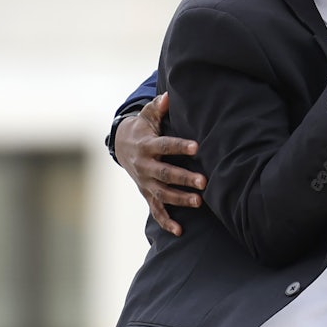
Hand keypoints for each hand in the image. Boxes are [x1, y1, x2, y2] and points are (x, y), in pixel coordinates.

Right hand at [115, 92, 207, 235]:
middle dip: (184, 179)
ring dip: (180, 199)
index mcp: (146, 146)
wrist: (122, 147)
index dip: (179, 146)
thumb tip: (168, 96)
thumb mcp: (147, 116)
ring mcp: (145, 183)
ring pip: (162, 194)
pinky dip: (166, 221)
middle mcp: (145, 166)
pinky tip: (180, 230)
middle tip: (204, 182)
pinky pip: (155, 210)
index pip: (164, 146)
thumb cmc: (143, 128)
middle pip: (165, 174)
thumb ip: (157, 107)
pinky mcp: (147, 193)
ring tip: (200, 202)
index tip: (196, 146)